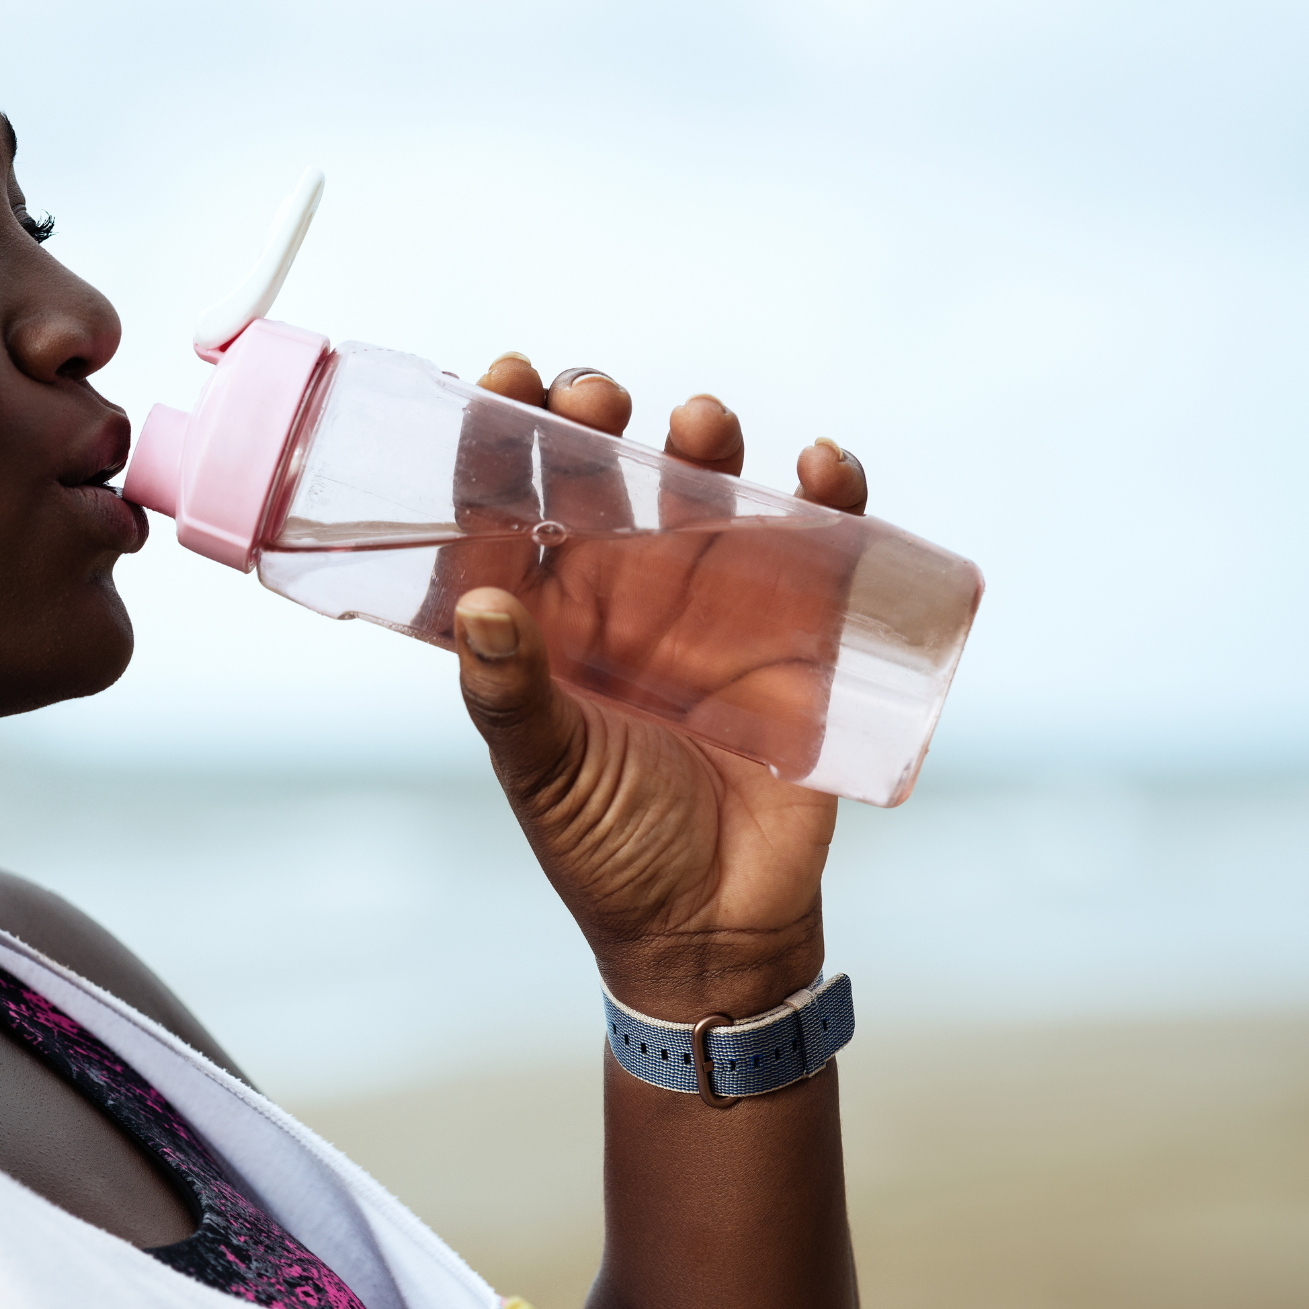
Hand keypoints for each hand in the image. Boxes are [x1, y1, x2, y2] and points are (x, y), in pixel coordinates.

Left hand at [448, 356, 869, 1020]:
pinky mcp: (799, 632)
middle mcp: (623, 596)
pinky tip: (822, 465)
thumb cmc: (609, 851)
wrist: (715, 932)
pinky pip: (820, 543)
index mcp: (545, 618)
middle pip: (606, 478)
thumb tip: (479, 606)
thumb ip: (508, 694)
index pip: (510, 507)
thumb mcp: (545, 774)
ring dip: (704, 445)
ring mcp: (713, 606)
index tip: (502, 375)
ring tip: (699, 421)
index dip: (500, 438)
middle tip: (594, 397)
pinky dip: (828, 494)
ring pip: (707, 493)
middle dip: (597, 424)